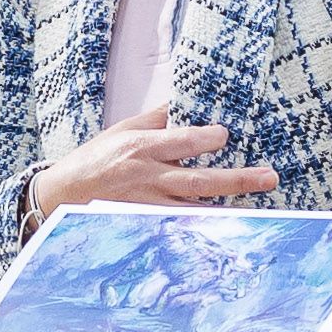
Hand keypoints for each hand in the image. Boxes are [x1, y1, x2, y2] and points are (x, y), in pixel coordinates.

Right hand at [28, 106, 278, 227]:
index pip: (183, 141)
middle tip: (269, 176)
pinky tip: (225, 230)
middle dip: (238, 179)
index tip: (226, 135)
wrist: (62, 197)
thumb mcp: (122, 130)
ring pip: (196, 209)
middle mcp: (149, 178)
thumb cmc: (95, 160)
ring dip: (229, 209)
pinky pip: (181, 227)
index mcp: (142, 148)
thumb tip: (185, 101)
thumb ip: (156, 118)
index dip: (209, 138)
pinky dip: (203, 228)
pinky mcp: (147, 225)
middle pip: (200, 179)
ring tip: (258, 210)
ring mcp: (149, 206)